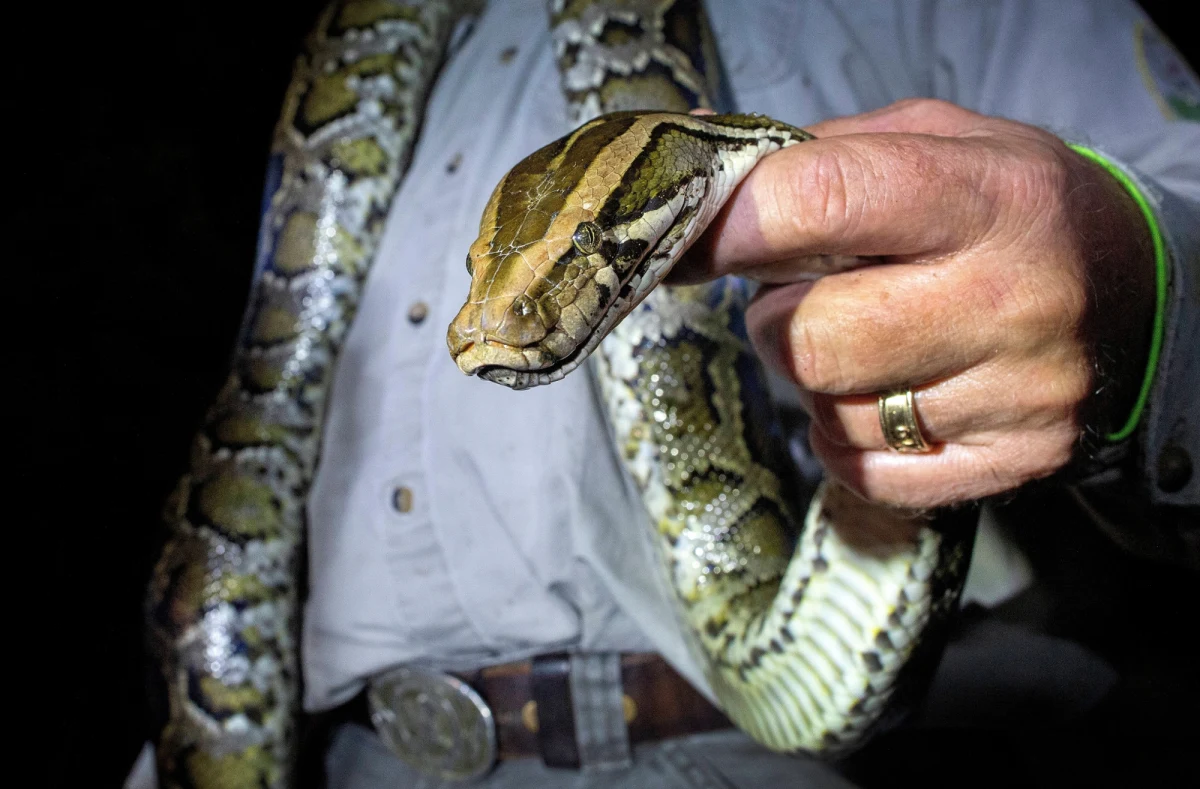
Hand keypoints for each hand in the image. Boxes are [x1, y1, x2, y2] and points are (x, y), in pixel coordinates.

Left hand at [681, 99, 1155, 508]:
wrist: (1135, 296)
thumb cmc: (1011, 209)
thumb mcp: (938, 142)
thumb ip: (820, 153)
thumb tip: (695, 156)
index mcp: (989, 198)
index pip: (826, 203)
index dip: (736, 224)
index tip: (699, 241)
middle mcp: (1010, 303)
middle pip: (811, 337)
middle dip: (774, 317)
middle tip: (801, 297)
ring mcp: (1015, 397)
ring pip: (830, 410)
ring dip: (812, 378)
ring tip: (861, 339)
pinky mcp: (1008, 465)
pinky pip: (863, 470)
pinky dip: (843, 436)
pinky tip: (879, 396)